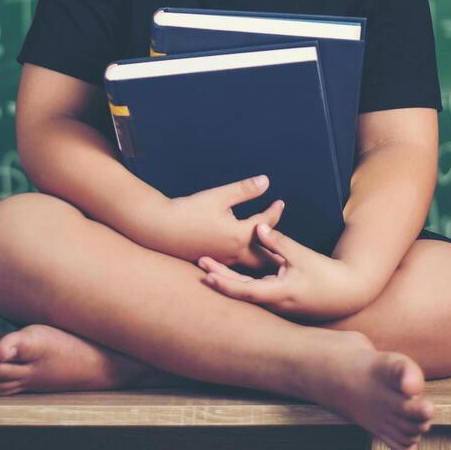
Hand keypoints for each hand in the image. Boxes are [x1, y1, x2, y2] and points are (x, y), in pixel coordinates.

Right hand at [155, 175, 286, 270]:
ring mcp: (223, 261)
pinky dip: (247, 265)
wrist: (158, 228)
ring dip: (263, 260)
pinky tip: (247, 262)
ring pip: (250, 266)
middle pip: (265, 257)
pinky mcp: (213, 263)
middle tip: (291, 251)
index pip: (265, 225)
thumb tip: (266, 181)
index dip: (274, 211)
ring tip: (274, 258)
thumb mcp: (218, 196)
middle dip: (277, 252)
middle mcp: (234, 253)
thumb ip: (244, 190)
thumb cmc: (188, 210)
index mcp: (239, 236)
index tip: (280, 202)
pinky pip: (236, 268)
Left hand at [197, 220, 378, 321]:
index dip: (224, 282)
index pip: (244, 290)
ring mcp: (276, 304)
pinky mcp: (280, 301)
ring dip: (228, 279)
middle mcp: (273, 303)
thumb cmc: (326, 275)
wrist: (346, 294)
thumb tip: (257, 227)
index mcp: (278, 293)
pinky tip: (230, 271)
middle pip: (240, 292)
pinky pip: (255, 291)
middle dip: (219, 277)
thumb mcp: (302, 256)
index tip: (207, 274)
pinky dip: (241, 281)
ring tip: (209, 265)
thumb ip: (278, 242)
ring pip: (246, 292)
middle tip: (200, 263)